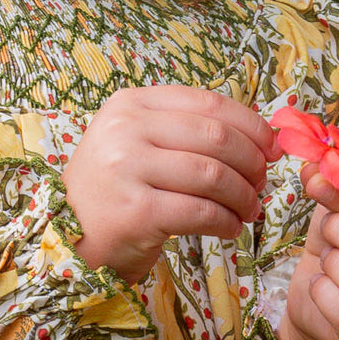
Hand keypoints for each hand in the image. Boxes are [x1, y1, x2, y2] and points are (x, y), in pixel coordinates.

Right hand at [63, 86, 276, 283]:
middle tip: (261, 183)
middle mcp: (124, 129)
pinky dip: (226, 222)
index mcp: (129, 103)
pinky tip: (230, 227)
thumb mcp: (135, 141)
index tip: (270, 147)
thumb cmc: (114, 188)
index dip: (250, 125)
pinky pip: (202, 213)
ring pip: (213, 176)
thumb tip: (260, 137)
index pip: (207, 103)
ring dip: (243, 196)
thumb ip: (183, 129)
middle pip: (216, 138)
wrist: (68, 236)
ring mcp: (127, 169)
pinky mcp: (136, 212)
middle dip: (251, 162)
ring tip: (248, 209)